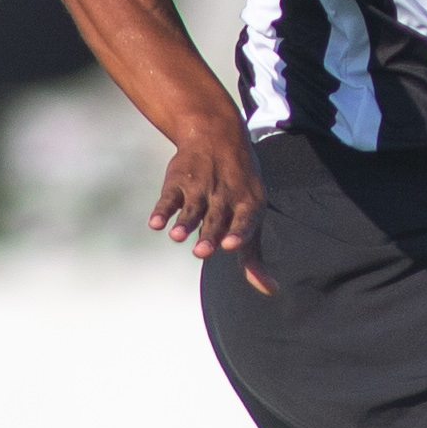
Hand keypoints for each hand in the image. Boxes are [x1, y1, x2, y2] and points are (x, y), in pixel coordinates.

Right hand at [151, 120, 270, 294]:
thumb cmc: (239, 188)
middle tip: (202, 252)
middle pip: (216, 219)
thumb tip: (270, 290)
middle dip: (209, 235)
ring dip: (184, 223)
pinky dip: (162, 210)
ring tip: (177, 237)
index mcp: (248, 203)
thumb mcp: (251, 216)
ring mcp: (200, 187)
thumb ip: (253, 256)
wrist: (218, 136)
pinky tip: (156, 223)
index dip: (239, 233)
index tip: (230, 245)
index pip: (245, 220)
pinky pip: (169, 197)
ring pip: (191, 209)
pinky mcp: (178, 181)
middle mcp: (225, 195)